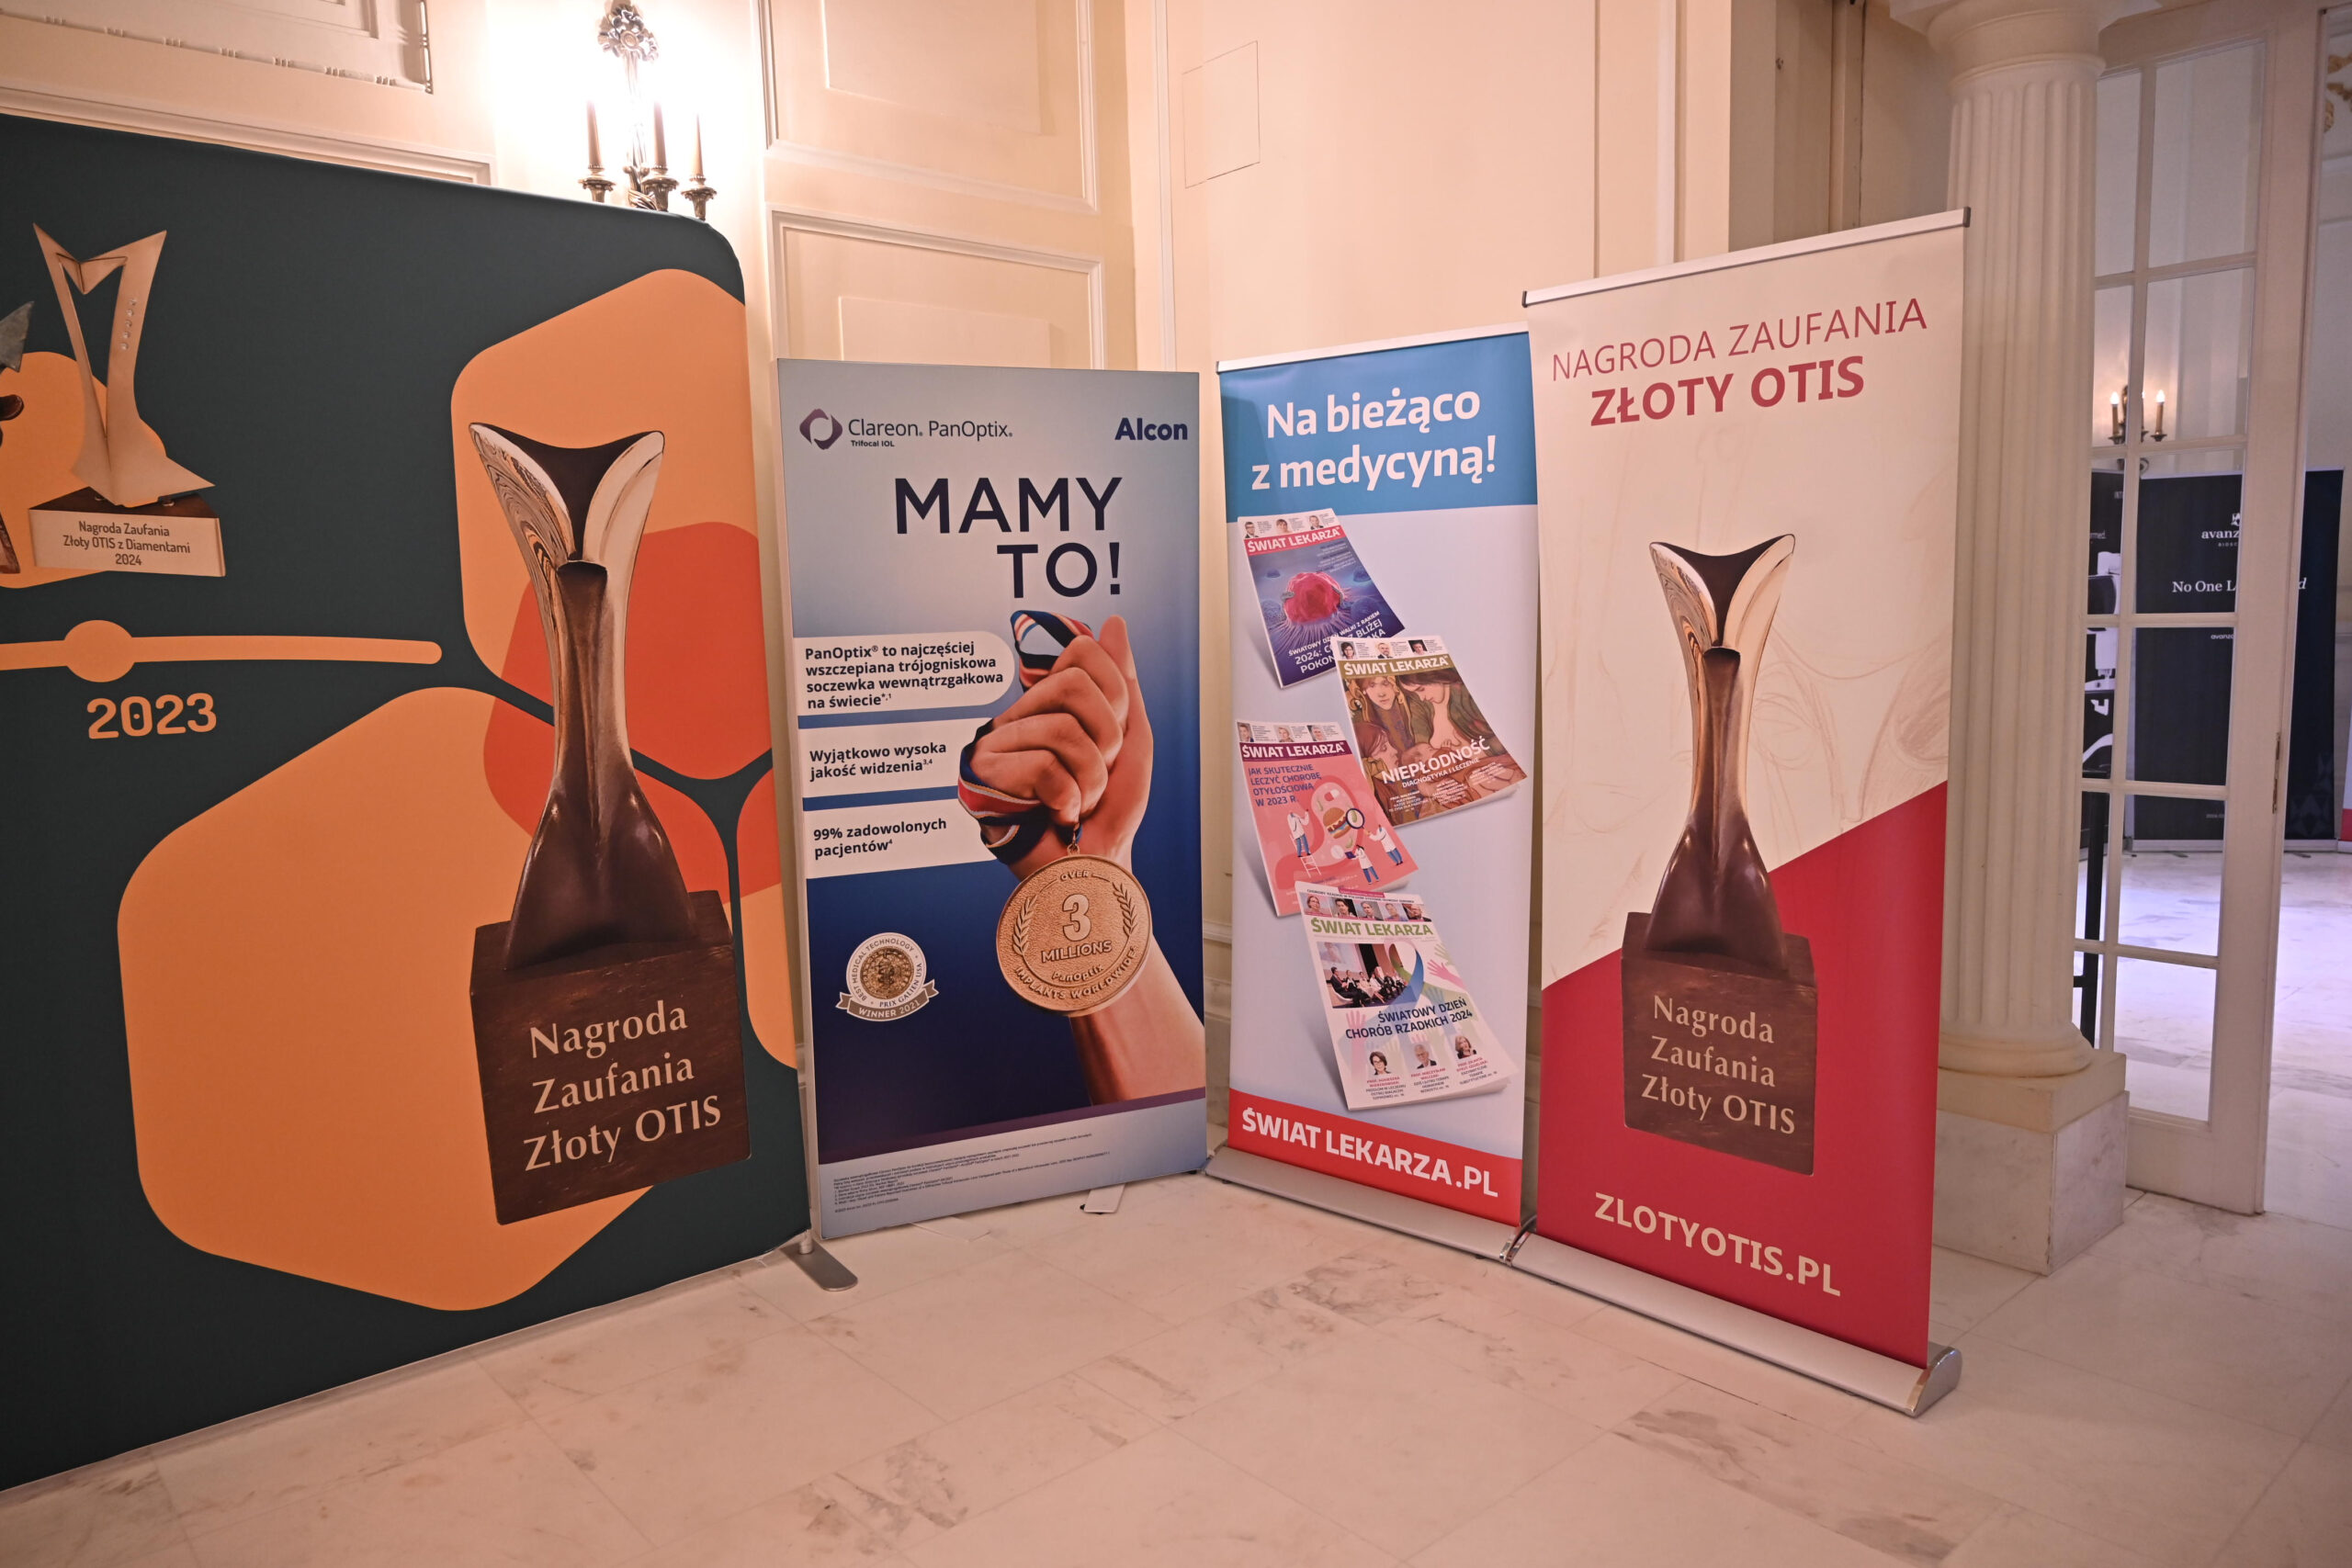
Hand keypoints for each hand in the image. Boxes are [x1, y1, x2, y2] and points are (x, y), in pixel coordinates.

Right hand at [968, 616, 1153, 876]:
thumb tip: (1113, 624)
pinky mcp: (985, 775)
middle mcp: (1022, 716)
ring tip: (1077, 800)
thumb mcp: (1130, 740)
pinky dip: (1066, 799)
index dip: (1113, 701)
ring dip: (1090, 779)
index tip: (1110, 741)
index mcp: (1053, 704)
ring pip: (1063, 730)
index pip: (1083, 656)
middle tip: (1095, 774)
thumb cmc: (1108, 814)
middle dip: (1105, 741)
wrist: (1091, 868)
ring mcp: (1000, 743)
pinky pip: (1044, 766)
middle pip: (1073, 687)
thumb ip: (1121, 682)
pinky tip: (1055, 812)